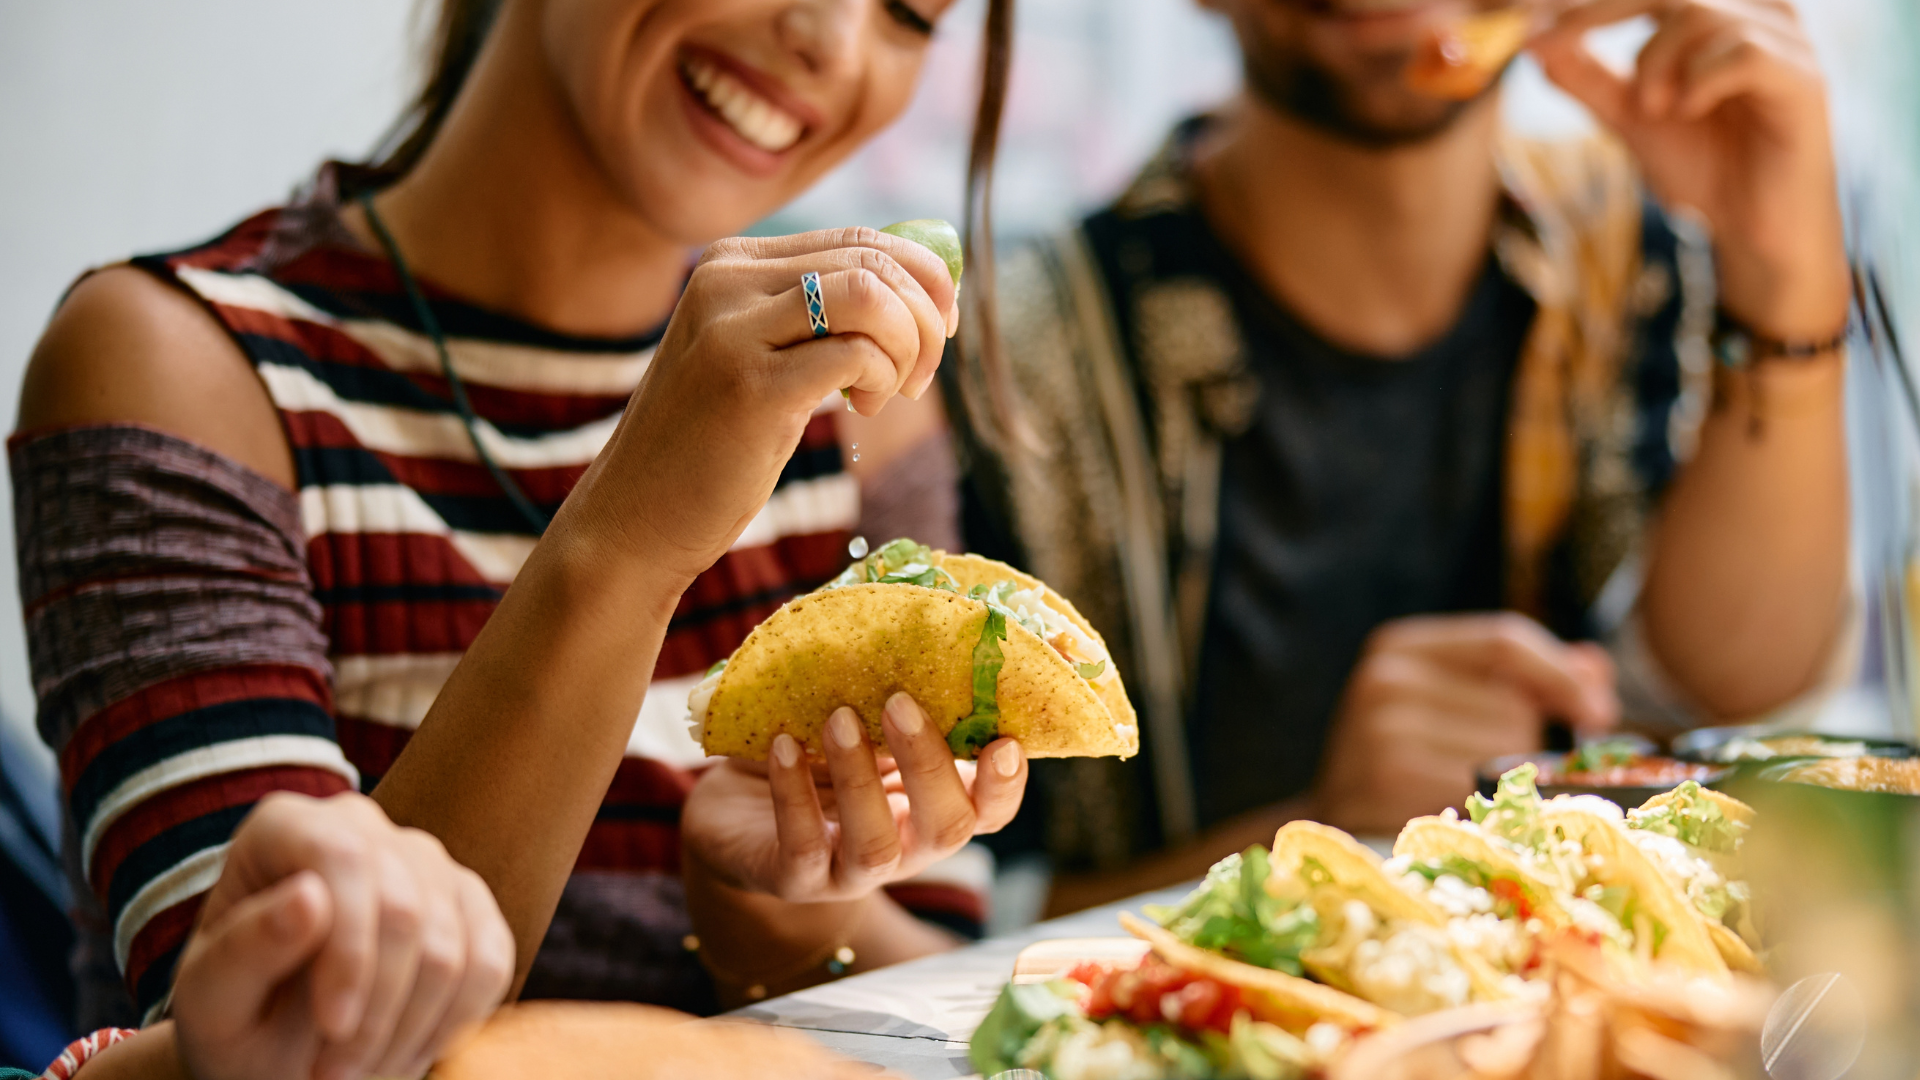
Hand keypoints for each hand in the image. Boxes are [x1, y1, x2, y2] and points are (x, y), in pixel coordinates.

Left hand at [171, 792, 514, 1079]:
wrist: (283, 1050)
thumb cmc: (237, 1022)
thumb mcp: (212, 1004)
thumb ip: (244, 950)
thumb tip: (309, 896)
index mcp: (285, 828)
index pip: (344, 857)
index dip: (349, 947)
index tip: (333, 1026)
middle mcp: (361, 824)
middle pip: (405, 908)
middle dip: (377, 1008)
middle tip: (334, 1075)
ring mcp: (424, 859)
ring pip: (450, 947)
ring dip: (408, 1029)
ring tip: (359, 1069)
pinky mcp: (471, 903)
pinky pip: (491, 963)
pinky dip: (452, 1025)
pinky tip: (404, 1050)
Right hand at [571, 227, 957, 585]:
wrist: (637, 515)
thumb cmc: (714, 442)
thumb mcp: (761, 356)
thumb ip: (819, 315)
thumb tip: (926, 286)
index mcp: (731, 263)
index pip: (857, 238)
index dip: (921, 276)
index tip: (941, 326)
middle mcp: (727, 281)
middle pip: (872, 260)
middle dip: (925, 315)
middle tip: (922, 375)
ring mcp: (733, 330)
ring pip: (870, 294)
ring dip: (908, 344)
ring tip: (891, 392)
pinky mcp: (751, 386)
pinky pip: (856, 353)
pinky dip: (883, 379)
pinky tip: (864, 409)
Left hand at [682, 693, 1026, 901]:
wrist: (738, 806)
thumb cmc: (813, 752)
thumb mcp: (860, 722)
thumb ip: (893, 694)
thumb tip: (912, 619)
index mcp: (930, 807)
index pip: (988, 811)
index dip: (1006, 784)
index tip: (1006, 740)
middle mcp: (904, 847)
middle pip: (947, 829)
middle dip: (929, 765)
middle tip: (899, 702)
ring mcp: (850, 872)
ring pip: (875, 846)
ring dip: (860, 779)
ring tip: (837, 718)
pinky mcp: (794, 879)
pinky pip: (801, 847)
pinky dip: (793, 792)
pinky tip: (781, 744)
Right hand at [1312, 613, 1619, 834]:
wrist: (1333, 825)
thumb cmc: (1405, 763)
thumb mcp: (1455, 704)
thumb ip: (1525, 680)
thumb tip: (1596, 669)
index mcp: (1400, 647)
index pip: (1504, 640)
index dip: (1563, 675)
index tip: (1602, 714)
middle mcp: (1385, 678)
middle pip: (1514, 703)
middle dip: (1530, 741)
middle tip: (1508, 774)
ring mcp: (1381, 728)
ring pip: (1505, 747)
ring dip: (1510, 780)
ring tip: (1471, 795)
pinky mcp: (1387, 779)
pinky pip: (1482, 789)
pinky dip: (1490, 807)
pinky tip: (1461, 814)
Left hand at [1532, 0, 1848, 339]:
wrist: (1752, 229)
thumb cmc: (1703, 167)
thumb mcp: (1629, 116)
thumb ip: (1586, 78)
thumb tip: (1533, 41)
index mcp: (1722, 11)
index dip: (1588, 3)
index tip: (1534, 30)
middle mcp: (1760, 12)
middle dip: (1601, 12)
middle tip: (1560, 46)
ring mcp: (1788, 41)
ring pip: (1701, 14)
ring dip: (1655, 64)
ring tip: (1650, 111)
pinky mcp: (1804, 79)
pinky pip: (1744, 53)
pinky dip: (1699, 80)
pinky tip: (1687, 110)